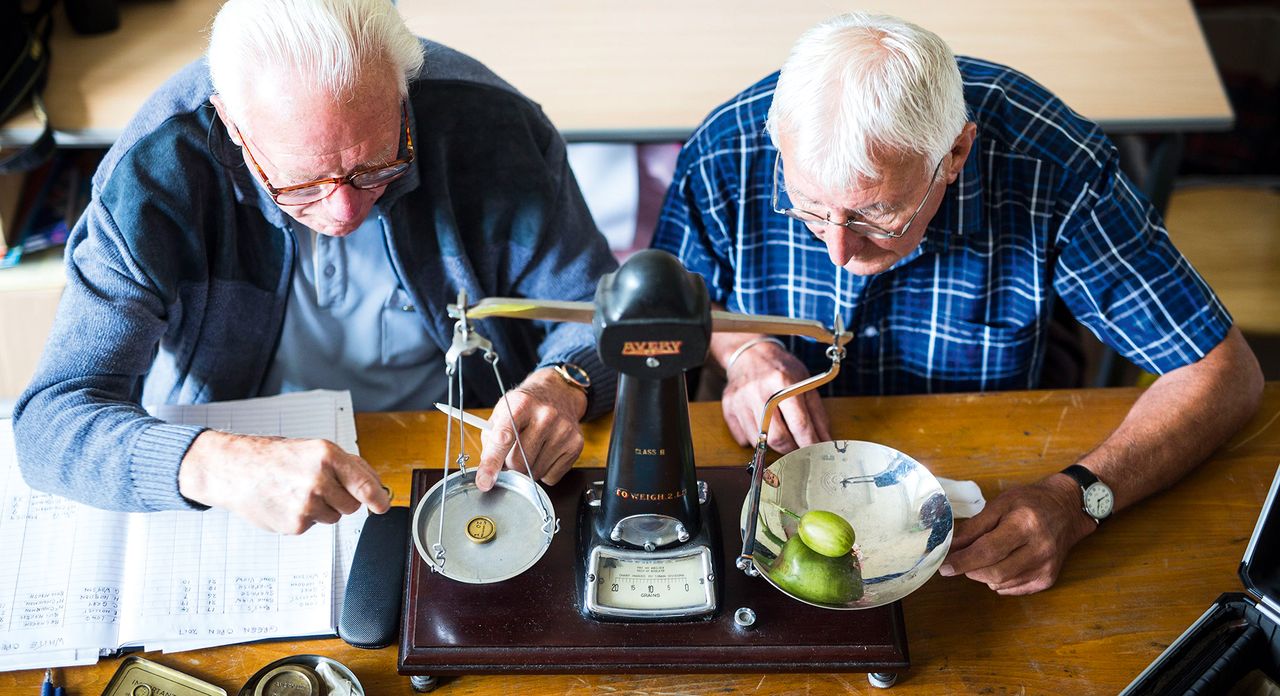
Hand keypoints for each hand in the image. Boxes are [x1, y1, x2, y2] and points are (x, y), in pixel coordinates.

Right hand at [178, 431, 389, 534]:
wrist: (236, 470)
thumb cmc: (276, 458)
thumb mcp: (315, 450)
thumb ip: (349, 466)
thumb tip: (376, 486)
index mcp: (327, 456)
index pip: (364, 484)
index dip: (378, 498)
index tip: (383, 505)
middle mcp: (319, 480)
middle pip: (352, 505)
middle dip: (342, 499)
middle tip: (319, 487)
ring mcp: (307, 505)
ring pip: (335, 517)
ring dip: (323, 508)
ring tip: (299, 492)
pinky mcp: (296, 525)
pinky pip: (315, 525)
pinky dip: (306, 517)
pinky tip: (288, 503)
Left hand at [475, 367, 586, 490]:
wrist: (558, 393)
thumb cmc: (526, 406)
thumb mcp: (501, 412)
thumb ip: (491, 440)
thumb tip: (488, 471)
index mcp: (521, 405)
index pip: (503, 439)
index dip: (491, 463)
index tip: (484, 482)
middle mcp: (545, 416)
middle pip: (518, 463)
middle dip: (510, 465)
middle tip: (512, 453)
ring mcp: (563, 431)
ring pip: (534, 473)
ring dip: (528, 468)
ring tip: (533, 448)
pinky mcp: (576, 445)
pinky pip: (551, 477)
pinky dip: (544, 471)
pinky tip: (546, 452)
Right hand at [721, 339, 830, 452]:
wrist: (751, 355)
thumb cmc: (781, 369)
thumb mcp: (805, 383)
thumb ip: (817, 415)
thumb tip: (825, 442)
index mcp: (783, 381)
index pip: (799, 424)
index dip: (810, 443)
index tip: (815, 452)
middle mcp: (759, 391)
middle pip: (776, 438)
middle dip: (791, 449)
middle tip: (797, 447)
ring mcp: (741, 400)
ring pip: (759, 441)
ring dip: (772, 444)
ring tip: (780, 431)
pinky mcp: (729, 407)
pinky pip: (743, 438)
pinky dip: (755, 438)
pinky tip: (761, 425)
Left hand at [940, 474, 1095, 594]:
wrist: (1066, 509)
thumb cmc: (1030, 502)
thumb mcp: (999, 504)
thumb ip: (974, 527)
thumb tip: (949, 546)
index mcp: (1025, 525)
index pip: (987, 551)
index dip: (962, 561)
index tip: (944, 566)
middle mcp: (1039, 549)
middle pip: (994, 572)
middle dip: (970, 569)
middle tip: (961, 560)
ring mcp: (1046, 567)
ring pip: (1001, 583)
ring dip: (983, 574)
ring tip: (984, 556)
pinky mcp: (1048, 579)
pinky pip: (1012, 589)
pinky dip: (999, 580)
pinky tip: (1000, 564)